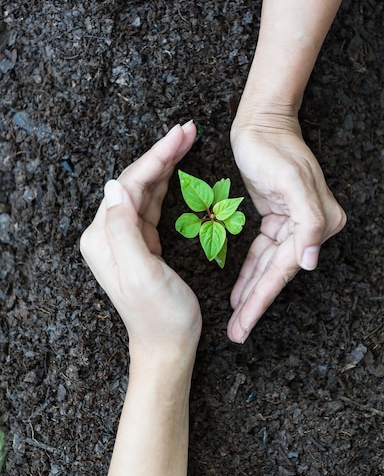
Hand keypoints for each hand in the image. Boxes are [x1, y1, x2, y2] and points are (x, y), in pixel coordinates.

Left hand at [80, 123, 201, 360]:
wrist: (167, 345)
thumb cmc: (160, 315)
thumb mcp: (141, 273)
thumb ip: (124, 229)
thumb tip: (115, 185)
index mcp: (103, 238)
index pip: (129, 184)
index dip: (156, 156)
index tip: (181, 134)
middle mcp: (107, 234)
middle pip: (135, 181)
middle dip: (162, 153)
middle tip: (189, 130)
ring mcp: (124, 237)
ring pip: (144, 189)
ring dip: (165, 163)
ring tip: (187, 140)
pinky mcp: (141, 242)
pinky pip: (151, 204)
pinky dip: (165, 183)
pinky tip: (175, 168)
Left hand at [228, 110, 345, 342]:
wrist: (261, 124)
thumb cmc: (273, 148)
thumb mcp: (292, 181)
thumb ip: (308, 222)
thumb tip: (310, 263)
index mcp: (317, 222)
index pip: (284, 270)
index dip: (262, 300)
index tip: (243, 325)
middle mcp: (309, 227)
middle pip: (276, 274)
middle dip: (255, 305)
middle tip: (236, 333)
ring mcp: (293, 224)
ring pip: (267, 267)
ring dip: (252, 293)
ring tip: (236, 321)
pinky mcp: (276, 219)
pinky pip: (262, 252)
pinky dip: (250, 271)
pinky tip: (240, 292)